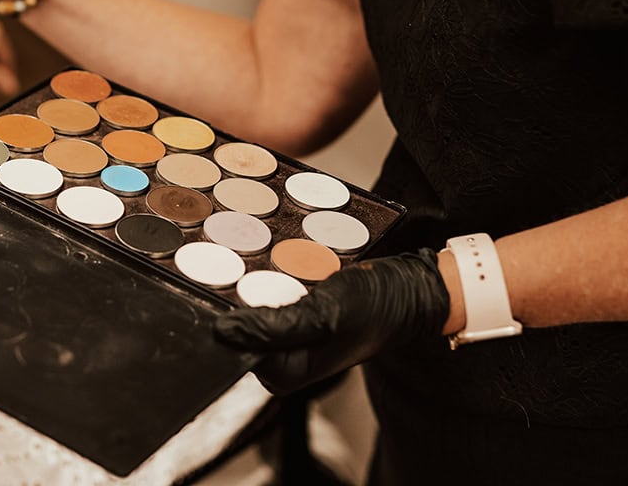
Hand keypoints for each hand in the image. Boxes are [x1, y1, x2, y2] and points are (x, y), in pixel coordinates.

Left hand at [215, 249, 450, 395]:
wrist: (406, 290)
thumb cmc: (374, 307)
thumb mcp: (325, 315)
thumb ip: (275, 327)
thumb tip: (226, 332)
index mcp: (286, 373)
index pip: (234, 346)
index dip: (225, 313)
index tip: (221, 282)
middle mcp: (281, 360)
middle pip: (238, 325)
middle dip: (235, 292)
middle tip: (239, 260)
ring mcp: (286, 337)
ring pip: (247, 303)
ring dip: (248, 277)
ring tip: (253, 254)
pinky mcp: (292, 315)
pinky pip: (266, 291)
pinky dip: (266, 273)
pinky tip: (270, 258)